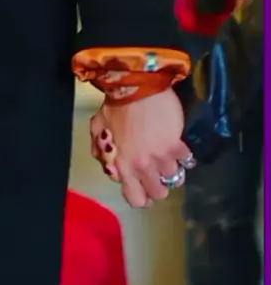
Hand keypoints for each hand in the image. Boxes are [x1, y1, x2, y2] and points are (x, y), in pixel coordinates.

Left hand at [90, 89, 192, 207]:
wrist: (137, 86)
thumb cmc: (115, 105)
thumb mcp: (98, 128)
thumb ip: (100, 150)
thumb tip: (109, 165)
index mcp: (121, 165)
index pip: (135, 199)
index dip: (141, 197)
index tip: (143, 188)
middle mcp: (142, 166)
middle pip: (158, 194)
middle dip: (158, 186)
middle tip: (157, 174)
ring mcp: (161, 157)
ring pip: (174, 179)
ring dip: (172, 170)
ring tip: (168, 159)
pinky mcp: (176, 145)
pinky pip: (186, 161)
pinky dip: (185, 157)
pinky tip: (180, 149)